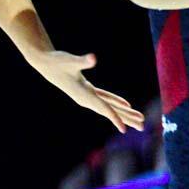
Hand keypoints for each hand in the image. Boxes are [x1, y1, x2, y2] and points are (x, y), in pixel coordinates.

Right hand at [29, 50, 144, 132]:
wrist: (45, 64)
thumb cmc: (57, 61)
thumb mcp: (70, 60)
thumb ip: (82, 61)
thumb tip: (92, 58)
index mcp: (84, 94)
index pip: (103, 108)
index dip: (114, 117)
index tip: (124, 129)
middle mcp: (86, 98)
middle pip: (110, 111)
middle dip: (126, 118)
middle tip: (143, 126)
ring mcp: (87, 96)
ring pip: (110, 106)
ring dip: (124, 112)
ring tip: (139, 119)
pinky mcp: (87, 90)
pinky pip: (105, 98)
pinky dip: (116, 101)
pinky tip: (126, 105)